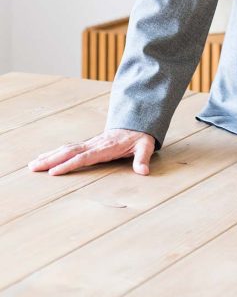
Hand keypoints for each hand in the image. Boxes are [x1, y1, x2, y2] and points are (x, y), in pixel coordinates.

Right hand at [27, 129, 155, 175]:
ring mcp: (90, 143)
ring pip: (66, 149)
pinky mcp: (88, 145)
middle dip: (51, 160)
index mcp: (105, 147)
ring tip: (32, 164)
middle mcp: (94, 144)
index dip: (69, 164)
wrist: (137, 123)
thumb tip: (143, 171)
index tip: (53, 172)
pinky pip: (69, 149)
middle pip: (69, 152)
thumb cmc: (140, 138)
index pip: (84, 157)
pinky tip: (44, 158)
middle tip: (33, 167)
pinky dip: (55, 153)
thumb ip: (143, 159)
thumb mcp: (145, 146)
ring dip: (49, 156)